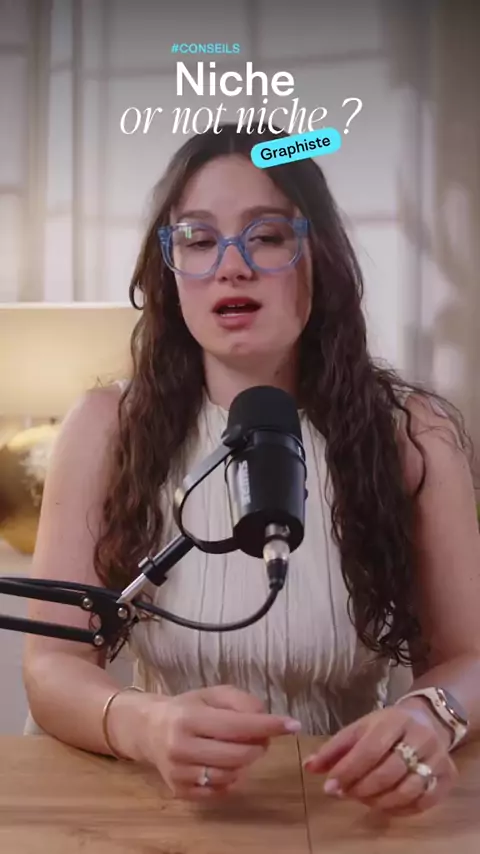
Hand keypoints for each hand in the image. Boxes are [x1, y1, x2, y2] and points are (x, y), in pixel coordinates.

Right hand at [137, 684, 300, 800]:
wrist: (149, 729)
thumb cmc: (188, 708)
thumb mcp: (213, 694)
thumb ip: (241, 701)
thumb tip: (265, 718)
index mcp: (189, 717)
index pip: (237, 725)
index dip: (268, 726)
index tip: (293, 725)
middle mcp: (180, 746)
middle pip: (238, 755)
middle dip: (259, 745)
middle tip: (262, 737)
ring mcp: (179, 773)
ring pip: (231, 775)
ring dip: (246, 762)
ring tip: (241, 748)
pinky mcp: (180, 792)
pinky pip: (219, 791)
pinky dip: (231, 778)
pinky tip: (225, 763)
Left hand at [303, 702, 457, 814]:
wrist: (427, 721)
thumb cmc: (387, 727)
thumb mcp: (361, 728)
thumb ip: (335, 748)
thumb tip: (309, 766)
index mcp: (394, 720)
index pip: (369, 749)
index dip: (348, 770)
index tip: (330, 786)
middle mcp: (419, 737)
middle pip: (389, 772)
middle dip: (362, 788)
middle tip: (345, 794)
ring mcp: (437, 757)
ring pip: (407, 790)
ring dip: (379, 801)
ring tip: (363, 799)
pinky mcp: (448, 775)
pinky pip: (424, 802)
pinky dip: (400, 809)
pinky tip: (385, 805)